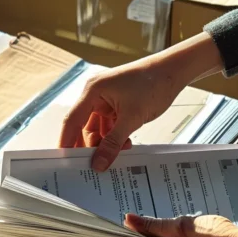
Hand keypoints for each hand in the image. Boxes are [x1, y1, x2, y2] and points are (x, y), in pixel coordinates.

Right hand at [60, 33, 224, 171]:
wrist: (172, 72)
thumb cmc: (152, 83)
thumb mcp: (132, 118)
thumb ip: (114, 142)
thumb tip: (99, 163)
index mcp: (93, 91)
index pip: (72, 120)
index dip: (66, 141)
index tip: (64, 160)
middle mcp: (96, 95)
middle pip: (84, 127)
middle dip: (91, 145)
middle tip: (95, 164)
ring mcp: (106, 101)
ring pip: (98, 130)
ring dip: (107, 143)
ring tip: (119, 152)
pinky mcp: (117, 106)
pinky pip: (110, 127)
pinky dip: (116, 138)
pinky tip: (125, 145)